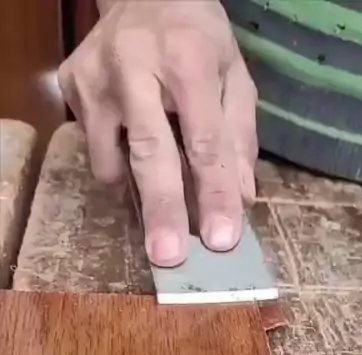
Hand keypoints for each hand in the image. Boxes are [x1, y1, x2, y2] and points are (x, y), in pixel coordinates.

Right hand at [58, 0, 257, 266]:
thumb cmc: (198, 40)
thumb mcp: (234, 76)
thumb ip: (239, 137)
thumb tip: (241, 201)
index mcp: (188, 58)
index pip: (204, 140)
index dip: (214, 194)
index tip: (221, 240)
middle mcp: (134, 65)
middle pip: (149, 152)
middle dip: (162, 209)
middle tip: (168, 257)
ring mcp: (95, 78)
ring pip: (112, 160)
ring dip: (138, 192)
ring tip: (160, 191)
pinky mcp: (70, 87)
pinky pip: (96, 150)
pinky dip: (118, 164)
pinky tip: (133, 144)